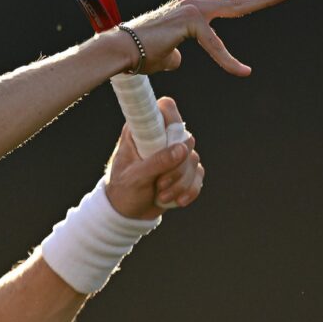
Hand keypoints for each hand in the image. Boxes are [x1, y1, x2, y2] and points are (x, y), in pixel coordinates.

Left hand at [104, 97, 202, 219]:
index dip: (172, 118)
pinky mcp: (185, 169)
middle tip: (160, 182)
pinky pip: (199, 174)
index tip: (171, 140)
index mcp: (142, 130)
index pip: (164, 108)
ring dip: (180, 183)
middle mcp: (160, 137)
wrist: (128, 213)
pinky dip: (190, 190)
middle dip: (177, 166)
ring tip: (161, 195)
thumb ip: (157, 162)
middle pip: (185, 138)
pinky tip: (177, 201)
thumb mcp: (135, 177)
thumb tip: (183, 149)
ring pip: (193, 159)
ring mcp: (174, 153)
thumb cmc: (124, 189)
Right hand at [123, 0, 293, 75]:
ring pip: (238, 3)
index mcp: (191, 4)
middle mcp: (195, 1)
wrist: (119, 51)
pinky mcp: (192, 24)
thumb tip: (177, 60)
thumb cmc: (137, 53)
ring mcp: (195, 10)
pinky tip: (243, 72)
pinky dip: (230, 63)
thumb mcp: (164, 53)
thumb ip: (175, 53)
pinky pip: (217, 47)